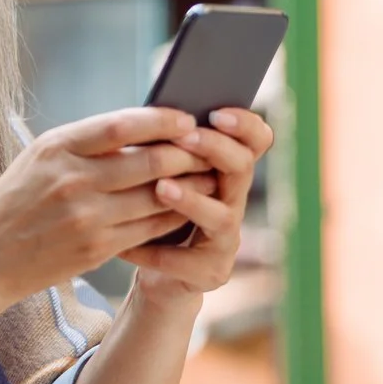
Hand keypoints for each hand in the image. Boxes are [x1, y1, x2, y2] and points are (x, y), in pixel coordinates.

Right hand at [0, 107, 214, 314]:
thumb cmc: (13, 202)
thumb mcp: (38, 160)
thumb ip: (85, 144)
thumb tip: (142, 128)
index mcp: (56, 148)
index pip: (121, 124)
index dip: (161, 119)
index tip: (185, 117)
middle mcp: (73, 180)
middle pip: (150, 160)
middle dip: (188, 152)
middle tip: (208, 147)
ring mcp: (86, 216)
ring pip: (159, 196)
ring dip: (191, 185)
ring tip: (208, 176)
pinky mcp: (97, 248)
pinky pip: (150, 227)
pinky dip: (174, 215)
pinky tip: (186, 208)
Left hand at [120, 107, 273, 304]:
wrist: (151, 270)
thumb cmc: (150, 209)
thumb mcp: (154, 173)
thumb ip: (161, 149)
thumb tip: (145, 112)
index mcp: (225, 172)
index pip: (256, 141)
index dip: (245, 125)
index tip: (216, 111)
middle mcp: (233, 202)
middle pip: (241, 168)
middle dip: (215, 149)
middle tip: (185, 137)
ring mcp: (226, 239)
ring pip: (223, 216)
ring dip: (192, 200)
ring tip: (162, 188)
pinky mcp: (211, 272)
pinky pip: (186, 261)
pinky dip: (155, 252)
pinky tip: (127, 247)